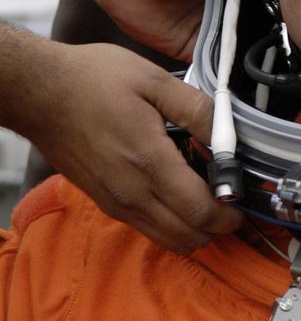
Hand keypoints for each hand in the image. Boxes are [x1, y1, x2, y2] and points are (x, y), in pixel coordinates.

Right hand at [23, 42, 242, 252]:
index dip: (230, 215)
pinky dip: (171, 222)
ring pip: (169, 240)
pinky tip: (175, 191)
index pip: (201, 213)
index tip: (242, 201)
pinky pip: (148, 228)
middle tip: (229, 200)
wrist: (39, 93)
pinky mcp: (105, 202)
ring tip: (206, 197)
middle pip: (189, 238)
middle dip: (217, 226)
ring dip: (194, 228)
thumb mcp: (153, 79)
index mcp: (149, 162)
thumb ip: (197, 109)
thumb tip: (230, 134)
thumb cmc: (91, 81)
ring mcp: (116, 202)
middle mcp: (132, 193)